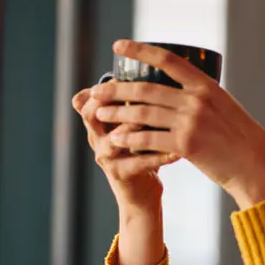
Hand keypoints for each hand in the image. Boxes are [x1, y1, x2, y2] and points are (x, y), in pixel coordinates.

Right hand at [72, 86, 176, 211]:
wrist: (143, 195)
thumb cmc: (144, 153)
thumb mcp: (136, 127)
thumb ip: (139, 104)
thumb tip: (159, 70)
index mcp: (100, 124)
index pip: (87, 100)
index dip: (101, 87)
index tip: (122, 76)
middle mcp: (98, 138)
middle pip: (91, 114)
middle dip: (112, 100)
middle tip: (139, 92)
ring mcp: (107, 158)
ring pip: (115, 137)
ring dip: (136, 126)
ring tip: (160, 119)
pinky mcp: (121, 174)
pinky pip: (138, 162)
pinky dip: (158, 155)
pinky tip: (177, 151)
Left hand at [89, 40, 264, 207]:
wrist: (254, 163)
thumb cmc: (238, 137)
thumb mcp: (223, 107)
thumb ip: (199, 97)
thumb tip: (175, 90)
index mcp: (206, 85)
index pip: (167, 59)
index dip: (140, 50)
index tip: (118, 45)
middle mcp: (196, 99)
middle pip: (146, 88)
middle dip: (116, 89)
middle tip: (96, 90)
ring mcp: (191, 121)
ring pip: (142, 113)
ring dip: (117, 113)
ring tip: (100, 114)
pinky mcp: (186, 145)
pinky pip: (149, 139)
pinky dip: (129, 139)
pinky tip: (116, 139)